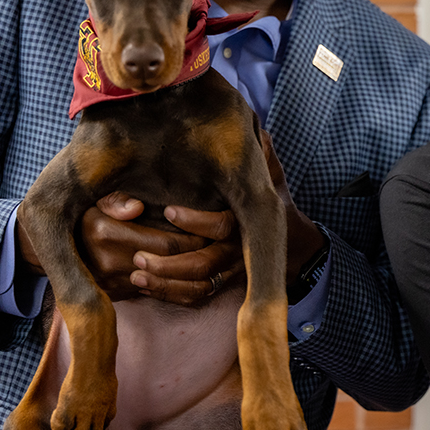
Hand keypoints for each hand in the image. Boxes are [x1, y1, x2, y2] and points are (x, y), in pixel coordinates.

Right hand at [92, 192, 237, 304]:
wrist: (59, 249)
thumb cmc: (85, 216)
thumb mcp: (95, 199)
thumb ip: (116, 200)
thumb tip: (137, 207)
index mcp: (106, 234)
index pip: (167, 242)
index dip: (194, 237)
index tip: (212, 230)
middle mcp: (110, 263)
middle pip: (171, 264)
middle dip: (199, 255)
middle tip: (219, 245)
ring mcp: (114, 284)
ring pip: (167, 287)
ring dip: (192, 276)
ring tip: (211, 261)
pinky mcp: (118, 297)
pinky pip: (157, 297)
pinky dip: (179, 290)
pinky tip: (192, 277)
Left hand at [133, 131, 325, 301]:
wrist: (292, 238)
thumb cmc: (269, 192)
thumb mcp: (269, 168)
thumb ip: (261, 149)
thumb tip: (256, 133)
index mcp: (249, 219)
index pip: (222, 225)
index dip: (196, 221)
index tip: (169, 210)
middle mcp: (240, 248)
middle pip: (205, 263)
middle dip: (171, 261)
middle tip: (138, 253)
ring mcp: (230, 269)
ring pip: (198, 284)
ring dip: (165, 280)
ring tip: (137, 271)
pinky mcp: (220, 282)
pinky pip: (195, 296)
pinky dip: (169, 293)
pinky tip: (143, 284)